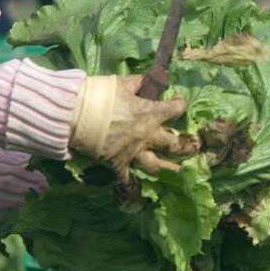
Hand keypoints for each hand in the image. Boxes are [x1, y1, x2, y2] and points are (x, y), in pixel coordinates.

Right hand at [69, 75, 197, 181]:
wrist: (76, 114)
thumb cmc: (100, 96)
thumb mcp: (122, 83)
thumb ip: (139, 83)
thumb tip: (147, 80)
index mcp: (151, 113)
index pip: (176, 109)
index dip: (180, 104)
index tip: (178, 101)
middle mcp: (147, 135)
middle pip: (173, 144)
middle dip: (185, 146)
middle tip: (193, 147)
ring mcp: (133, 151)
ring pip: (156, 165)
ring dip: (168, 168)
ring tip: (177, 171)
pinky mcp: (118, 163)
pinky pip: (128, 178)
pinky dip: (132, 185)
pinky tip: (137, 190)